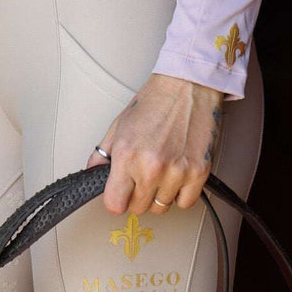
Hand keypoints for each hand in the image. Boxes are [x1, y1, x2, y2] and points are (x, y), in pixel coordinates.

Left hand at [85, 73, 223, 213]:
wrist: (188, 83)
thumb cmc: (155, 100)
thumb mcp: (120, 123)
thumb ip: (103, 153)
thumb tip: (92, 173)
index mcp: (127, 154)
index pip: (115, 204)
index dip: (117, 198)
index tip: (122, 191)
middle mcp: (150, 166)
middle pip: (138, 208)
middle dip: (139, 194)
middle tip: (144, 172)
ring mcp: (176, 171)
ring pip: (162, 207)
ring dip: (160, 193)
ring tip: (163, 166)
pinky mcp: (199, 172)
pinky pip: (185, 203)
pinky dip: (182, 193)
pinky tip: (178, 172)